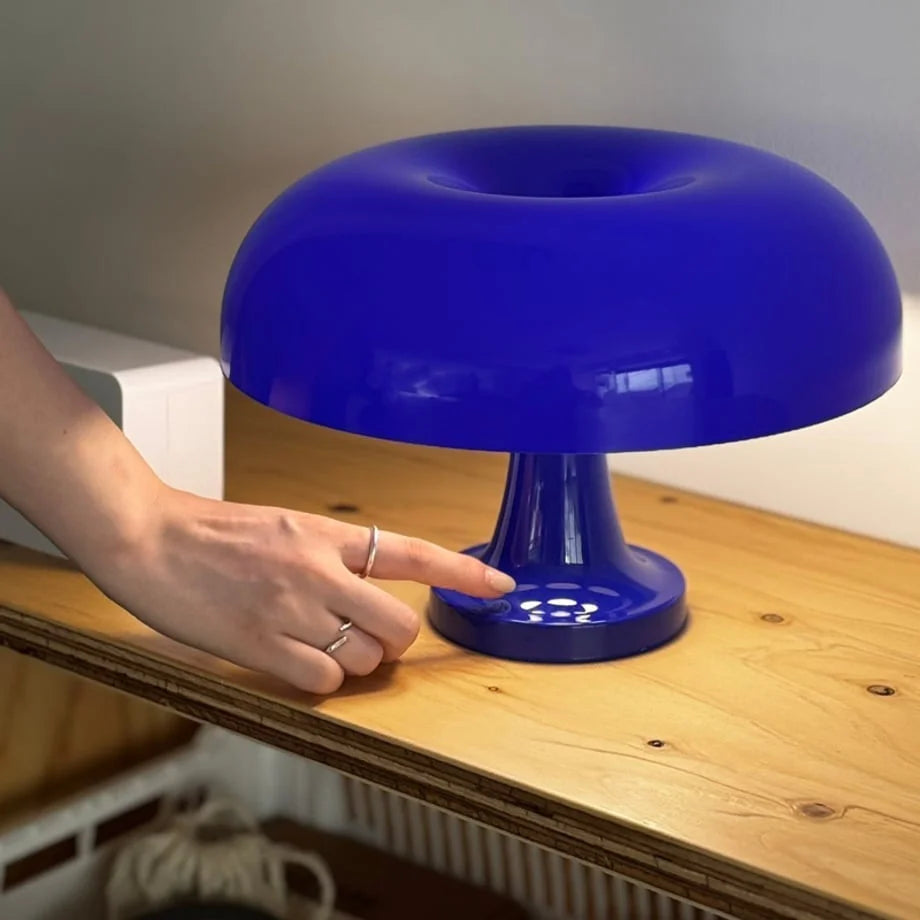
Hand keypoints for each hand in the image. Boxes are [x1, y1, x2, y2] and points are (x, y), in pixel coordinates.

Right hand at [90, 485, 514, 693]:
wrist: (149, 538)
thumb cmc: (214, 532)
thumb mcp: (286, 525)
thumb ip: (333, 553)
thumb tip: (373, 585)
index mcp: (326, 534)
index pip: (412, 552)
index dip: (463, 571)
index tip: (502, 584)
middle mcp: (318, 571)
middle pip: (399, 625)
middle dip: (395, 641)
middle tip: (370, 637)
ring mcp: (290, 609)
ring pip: (364, 659)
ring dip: (354, 662)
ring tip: (317, 642)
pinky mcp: (260, 645)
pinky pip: (323, 682)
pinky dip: (320, 681)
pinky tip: (294, 659)